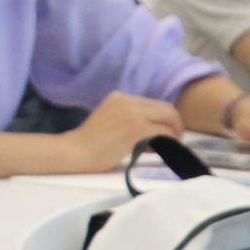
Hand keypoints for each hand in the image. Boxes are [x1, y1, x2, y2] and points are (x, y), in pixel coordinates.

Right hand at [62, 91, 183, 170]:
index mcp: (119, 97)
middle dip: (174, 123)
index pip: (152, 103)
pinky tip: (156, 150)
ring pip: (168, 118)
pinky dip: (167, 141)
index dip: (162, 118)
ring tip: (168, 145)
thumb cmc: (88, 143)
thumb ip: (126, 116)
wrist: (74, 152)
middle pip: (165, 108)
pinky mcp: (137, 129)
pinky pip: (164, 132)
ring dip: (173, 132)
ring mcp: (133, 114)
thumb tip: (152, 128)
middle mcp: (127, 101)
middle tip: (175, 138)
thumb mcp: (108, 119)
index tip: (163, 131)